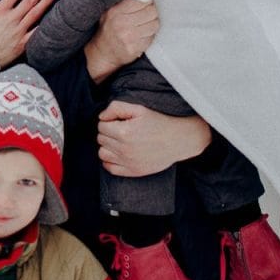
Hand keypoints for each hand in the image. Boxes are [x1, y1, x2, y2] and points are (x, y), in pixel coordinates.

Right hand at [84, 0, 158, 83]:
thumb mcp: (109, 13)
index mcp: (115, 12)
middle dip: (152, 12)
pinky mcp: (135, 48)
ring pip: (154, 25)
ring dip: (152, 24)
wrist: (101, 54)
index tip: (148, 2)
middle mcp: (122, 24)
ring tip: (144, 25)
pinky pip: (151, 38)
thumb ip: (124, 3)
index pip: (141, 0)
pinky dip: (149, 36)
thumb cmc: (108, 30)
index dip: (148, 0)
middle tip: (147, 14)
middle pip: (151, 12)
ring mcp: (129, 37)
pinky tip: (141, 36)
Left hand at [96, 101, 210, 176]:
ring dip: (108, 146)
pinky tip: (120, 153)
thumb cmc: (159, 122)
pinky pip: (110, 168)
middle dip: (108, 132)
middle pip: (101, 139)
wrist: (178, 140)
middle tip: (122, 130)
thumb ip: (116, 108)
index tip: (120, 121)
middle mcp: (124, 149)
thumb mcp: (139, 109)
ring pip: (102, 154)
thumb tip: (101, 117)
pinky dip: (110, 161)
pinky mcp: (133, 171)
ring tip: (120, 141)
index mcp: (124, 132)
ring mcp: (128, 162)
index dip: (109, 121)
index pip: (101, 126)